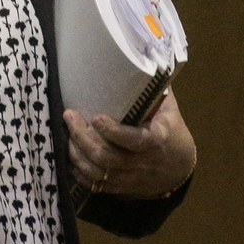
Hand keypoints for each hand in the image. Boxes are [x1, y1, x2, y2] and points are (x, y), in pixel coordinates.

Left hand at [64, 89, 195, 198]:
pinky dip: (77, 171)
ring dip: (75, 153)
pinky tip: (69, 154)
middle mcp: (142, 164)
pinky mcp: (119, 188)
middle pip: (106, 157)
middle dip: (82, 137)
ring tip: (65, 132)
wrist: (178, 170)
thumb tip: (146, 55)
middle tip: (69, 116)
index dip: (114, 132)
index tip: (96, 117)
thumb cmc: (170, 132)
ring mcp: (129, 179)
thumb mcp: (169, 111)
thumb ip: (155, 90)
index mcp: (157, 141)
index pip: (135, 141)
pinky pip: (93, 184)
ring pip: (96, 172)